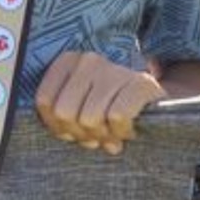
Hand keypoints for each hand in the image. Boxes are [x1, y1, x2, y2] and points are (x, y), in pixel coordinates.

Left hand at [34, 51, 163, 155]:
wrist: (153, 100)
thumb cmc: (109, 107)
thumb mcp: (81, 106)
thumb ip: (64, 118)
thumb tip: (65, 134)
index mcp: (68, 62)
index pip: (45, 102)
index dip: (57, 127)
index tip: (73, 134)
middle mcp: (88, 60)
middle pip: (65, 113)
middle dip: (80, 134)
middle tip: (97, 138)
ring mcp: (115, 69)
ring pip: (90, 118)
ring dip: (103, 136)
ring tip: (113, 135)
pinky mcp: (140, 83)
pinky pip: (117, 117)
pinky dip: (121, 132)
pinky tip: (128, 130)